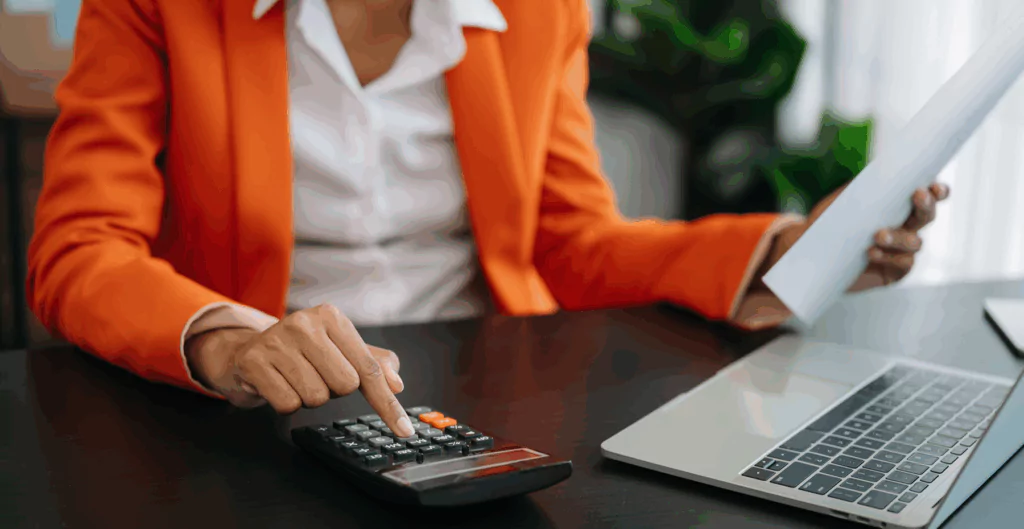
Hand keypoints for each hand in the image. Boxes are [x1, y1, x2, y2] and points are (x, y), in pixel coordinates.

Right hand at [185, 304, 414, 437]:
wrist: (247, 351)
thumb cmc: (302, 352)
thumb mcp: (340, 349)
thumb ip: (373, 364)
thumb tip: (396, 384)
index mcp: (331, 317)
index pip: (369, 368)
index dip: (386, 403)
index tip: (403, 429)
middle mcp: (304, 323)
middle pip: (345, 385)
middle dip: (334, 390)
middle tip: (315, 375)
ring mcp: (276, 340)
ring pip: (317, 398)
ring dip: (309, 397)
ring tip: (295, 378)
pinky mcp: (253, 361)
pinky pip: (288, 405)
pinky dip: (286, 403)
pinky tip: (278, 384)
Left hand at [768, 182, 950, 288]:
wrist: (810, 254)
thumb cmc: (828, 223)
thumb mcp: (841, 202)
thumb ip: (861, 189)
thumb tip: (879, 174)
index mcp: (897, 207)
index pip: (925, 196)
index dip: (937, 191)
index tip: (934, 185)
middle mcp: (906, 228)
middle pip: (927, 216)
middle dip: (926, 205)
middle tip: (918, 195)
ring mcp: (902, 252)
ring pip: (915, 243)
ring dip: (900, 237)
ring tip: (878, 234)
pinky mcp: (893, 273)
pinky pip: (902, 265)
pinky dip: (888, 257)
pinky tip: (871, 252)